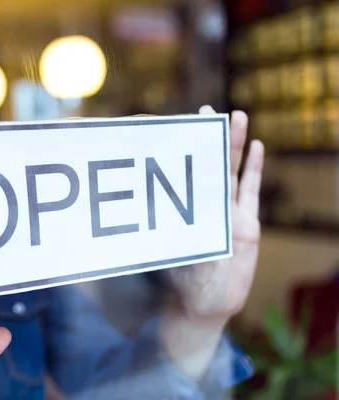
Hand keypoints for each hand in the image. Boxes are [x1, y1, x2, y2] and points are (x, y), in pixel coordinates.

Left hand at [168, 105, 264, 322]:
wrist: (210, 306)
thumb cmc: (188, 287)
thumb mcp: (185, 264)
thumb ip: (190, 245)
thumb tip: (183, 226)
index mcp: (190, 214)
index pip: (188, 176)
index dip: (186, 153)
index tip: (181, 127)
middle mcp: (209, 208)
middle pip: (211, 167)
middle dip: (211, 139)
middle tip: (208, 111)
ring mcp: (229, 213)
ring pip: (233, 173)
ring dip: (235, 146)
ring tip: (238, 117)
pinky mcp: (248, 224)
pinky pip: (251, 192)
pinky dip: (254, 170)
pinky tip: (257, 147)